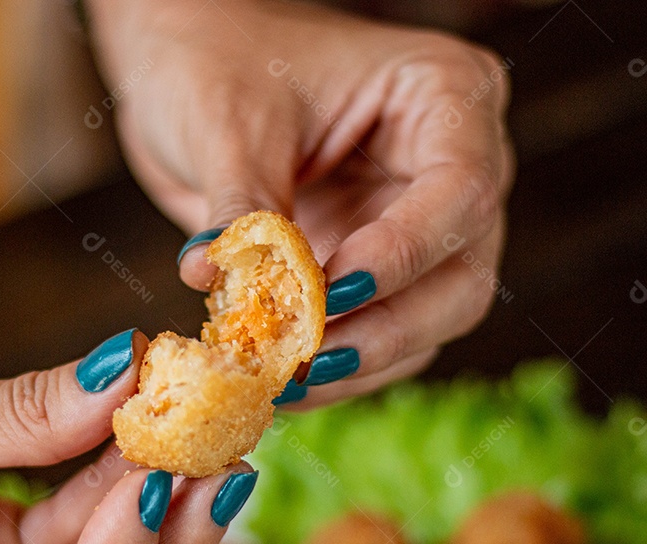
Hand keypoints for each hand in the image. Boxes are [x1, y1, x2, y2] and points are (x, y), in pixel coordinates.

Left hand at [87, 0, 513, 406]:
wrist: (185, 61)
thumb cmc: (215, 56)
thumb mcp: (229, 125)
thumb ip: (243, 212)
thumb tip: (223, 290)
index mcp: (444, 98)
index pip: (460, 193)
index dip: (402, 255)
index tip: (329, 294)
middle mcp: (450, 167)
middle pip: (461, 278)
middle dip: (384, 330)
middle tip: (305, 360)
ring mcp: (416, 226)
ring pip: (427, 324)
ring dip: (356, 362)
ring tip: (281, 383)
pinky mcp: (372, 270)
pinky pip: (376, 336)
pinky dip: (332, 365)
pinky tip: (279, 382)